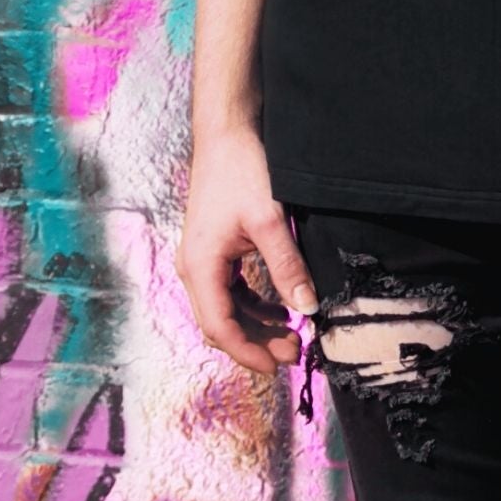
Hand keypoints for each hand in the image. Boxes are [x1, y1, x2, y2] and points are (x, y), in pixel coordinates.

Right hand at [178, 128, 312, 378]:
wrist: (226, 134)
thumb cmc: (242, 171)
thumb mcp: (269, 221)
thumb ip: (287, 266)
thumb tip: (307, 309)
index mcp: (200, 267)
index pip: (219, 327)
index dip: (247, 351)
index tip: (277, 366)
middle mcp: (194, 268)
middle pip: (220, 323)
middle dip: (254, 342)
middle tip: (294, 351)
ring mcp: (202, 259)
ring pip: (225, 308)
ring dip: (255, 324)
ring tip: (291, 334)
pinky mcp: (214, 250)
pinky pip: (230, 289)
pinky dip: (253, 303)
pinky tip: (279, 306)